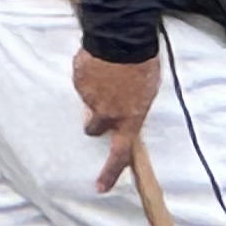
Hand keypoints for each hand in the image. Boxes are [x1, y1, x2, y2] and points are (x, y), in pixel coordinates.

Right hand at [75, 48, 160, 194]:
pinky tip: (100, 61)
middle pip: (92, 128)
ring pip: (88, 100)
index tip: (100, 187)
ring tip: (109, 70)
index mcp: (128, 118)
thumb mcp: (147, 91)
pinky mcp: (78, 79)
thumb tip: (118, 111)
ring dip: (95, 91)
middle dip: (95, 120)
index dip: (110, 172)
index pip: (120, 154)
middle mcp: (106, 112)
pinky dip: (89, 73)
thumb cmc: (142, 63)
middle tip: (102, 105)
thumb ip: (132, 107)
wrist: (123, 37)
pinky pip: (82, 79)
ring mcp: (89, 96)